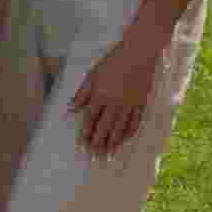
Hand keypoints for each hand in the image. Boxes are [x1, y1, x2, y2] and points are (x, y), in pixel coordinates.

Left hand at [73, 38, 166, 157]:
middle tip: (95, 158)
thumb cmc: (112, 62)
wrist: (139, 52)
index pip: (90, 120)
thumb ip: (81, 94)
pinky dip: (129, 133)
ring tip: (109, 155)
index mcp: (100, 95)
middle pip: (105, 127)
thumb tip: (69, 110)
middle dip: (99, 144)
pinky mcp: (142, 102)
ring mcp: (130, 103)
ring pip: (120, 127)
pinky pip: (135, 121)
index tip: (82, 147)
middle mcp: (115, 102)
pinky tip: (125, 140)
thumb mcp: (92, 75)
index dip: (86, 134)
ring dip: (114, 142)